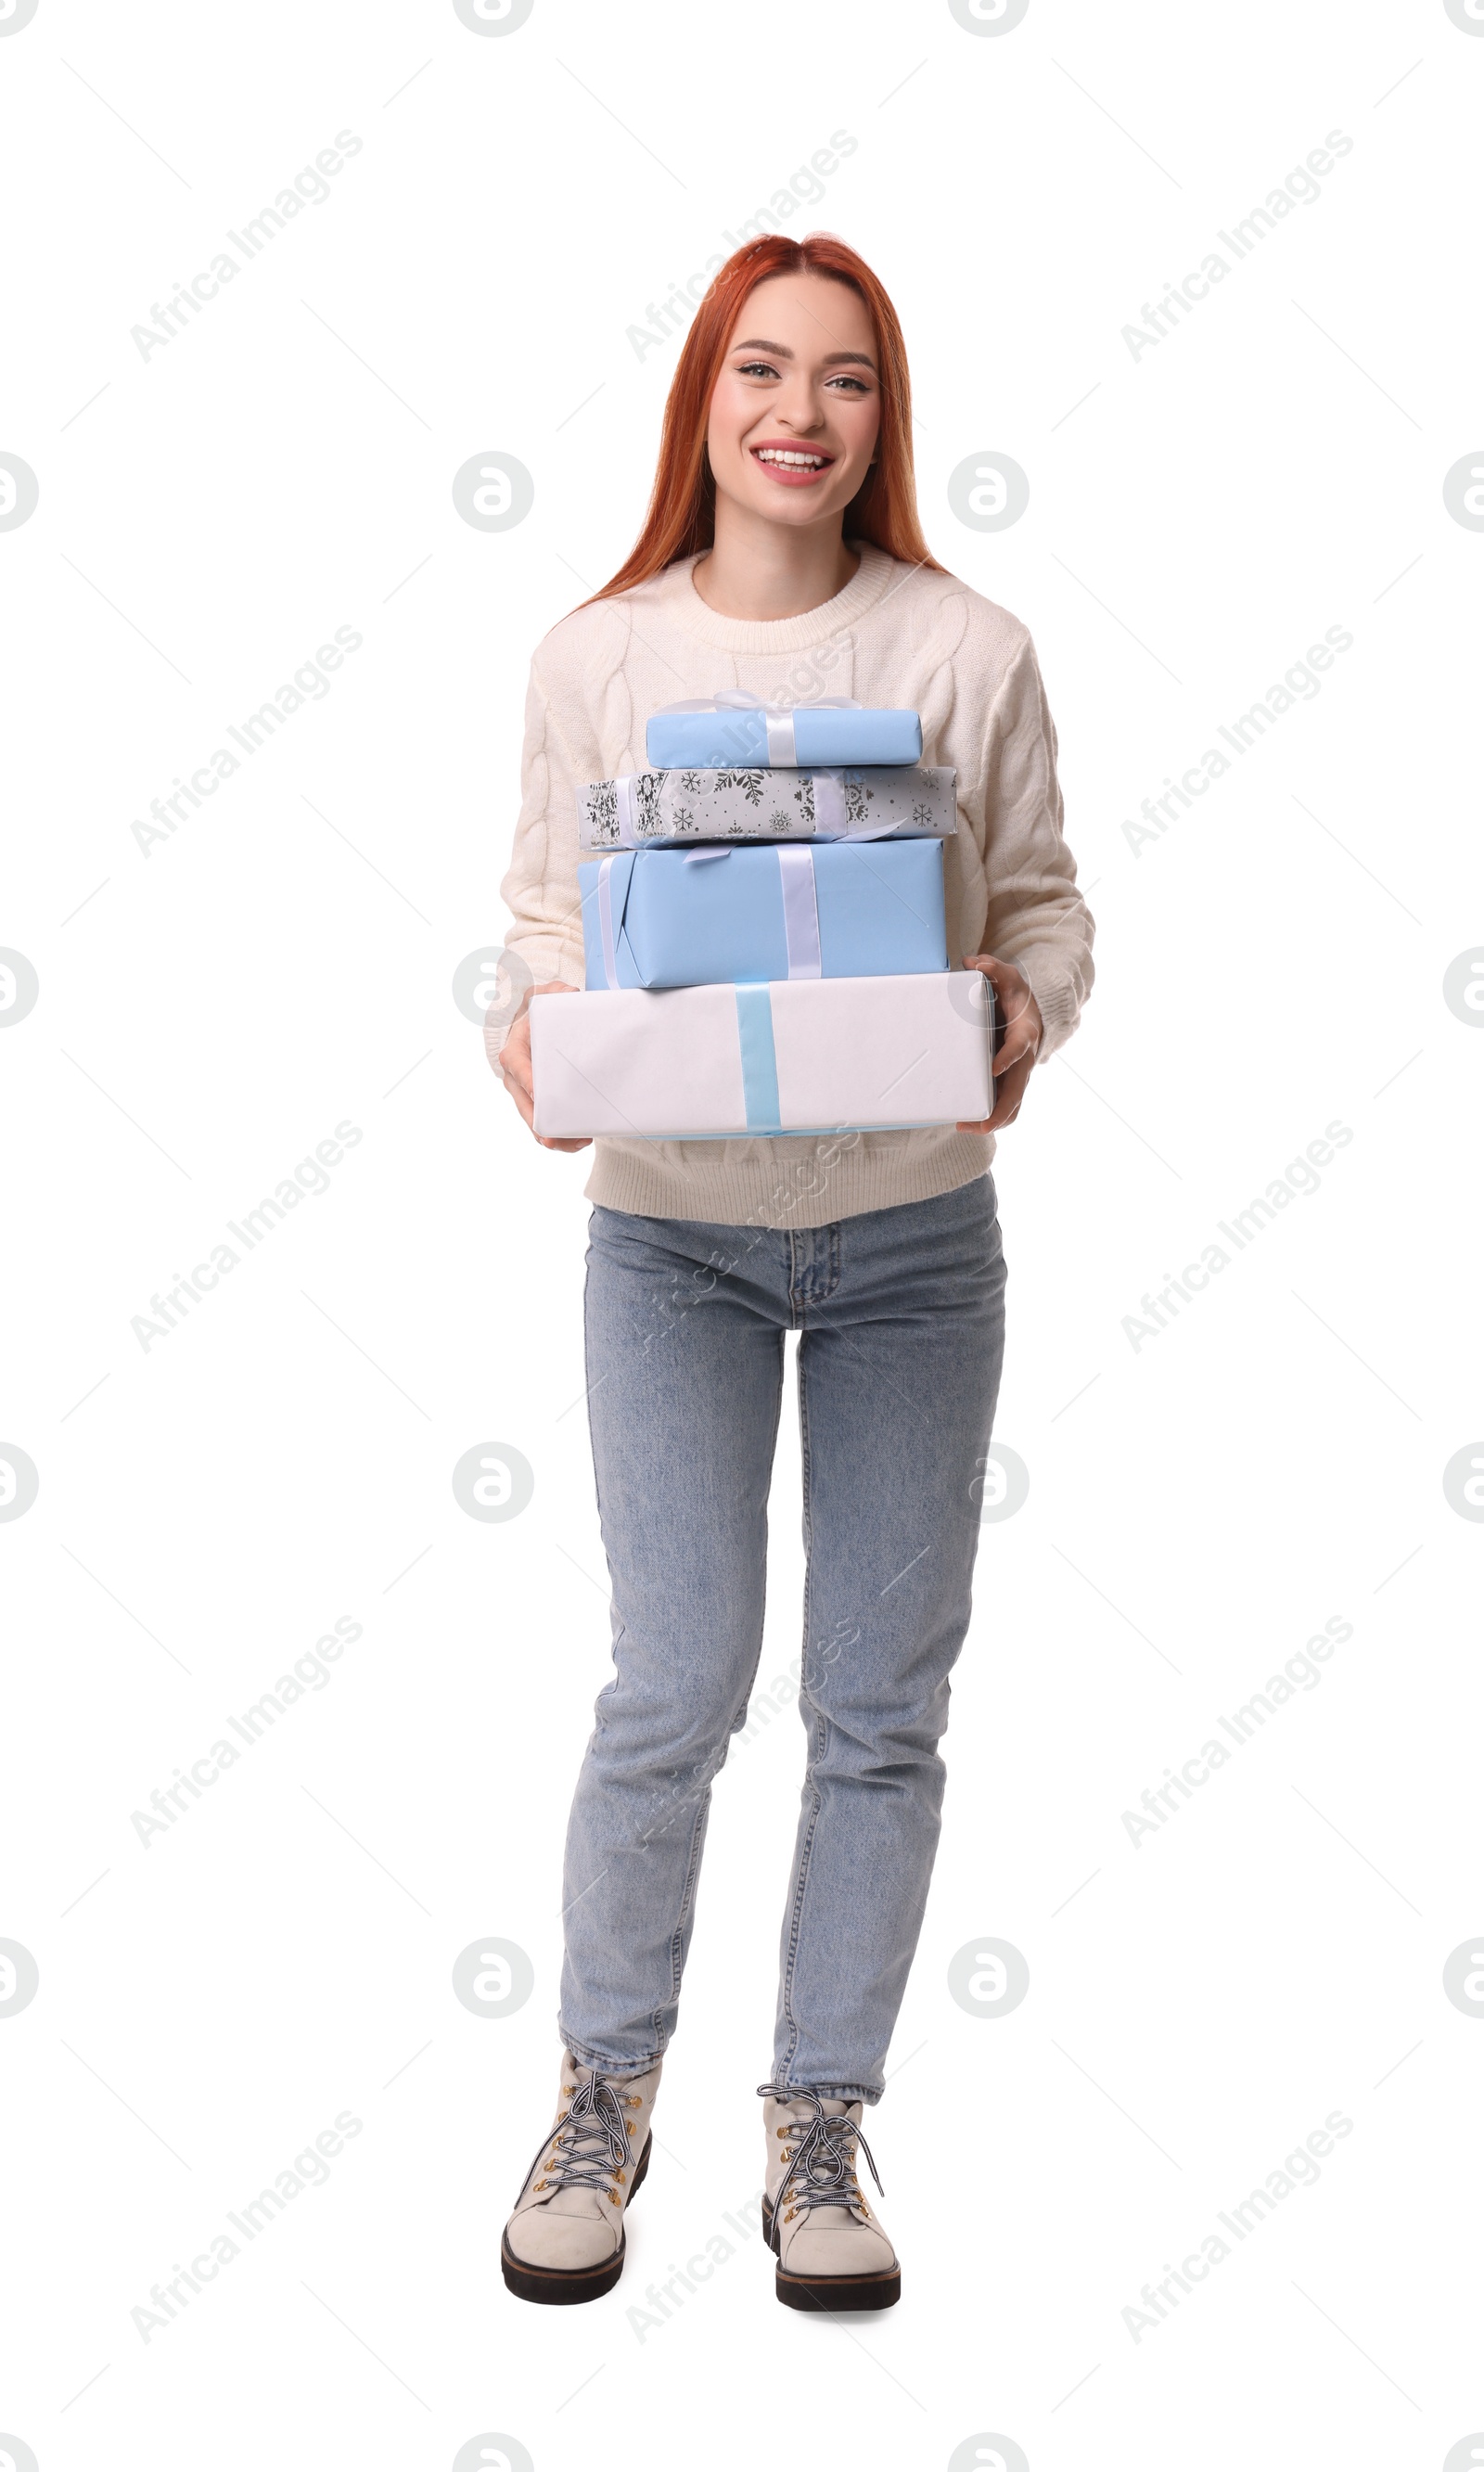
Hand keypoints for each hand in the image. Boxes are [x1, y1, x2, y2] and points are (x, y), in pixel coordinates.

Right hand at [497, 980, 591, 1151]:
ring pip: (535, 1121)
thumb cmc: (542, 1012)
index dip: (527, 1081)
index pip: (516, 1066)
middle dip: (540, 1125)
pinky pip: (547, 1124)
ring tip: (577, 1142)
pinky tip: (579, 1139)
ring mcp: (529, 1093)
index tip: (538, 1094)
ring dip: (553, 1136)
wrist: (541, 1025)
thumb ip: (557, 991)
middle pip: (524, 1105)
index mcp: (515, 1050)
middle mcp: (518, 1077)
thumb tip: (569, 993)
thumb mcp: (547, 995)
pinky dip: (561, 1135)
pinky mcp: (542, 1102)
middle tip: (555, 1140)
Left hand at [955, 953, 1042, 1132]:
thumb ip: (994, 969)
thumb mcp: (1009, 978)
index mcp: (1025, 1034)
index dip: (1007, 1059)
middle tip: (980, 1123)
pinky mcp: (1009, 1082)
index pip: (1018, 1049)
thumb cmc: (1016, 997)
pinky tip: (967, 1124)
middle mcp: (1025, 1060)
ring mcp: (1018, 1075)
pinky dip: (991, 1119)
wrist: (1031, 1012)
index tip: (992, 1068)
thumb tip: (974, 961)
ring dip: (994, 1121)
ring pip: (1013, 1106)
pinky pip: (1005, 1107)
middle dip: (1000, 1110)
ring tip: (967, 1128)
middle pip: (1018, 1091)